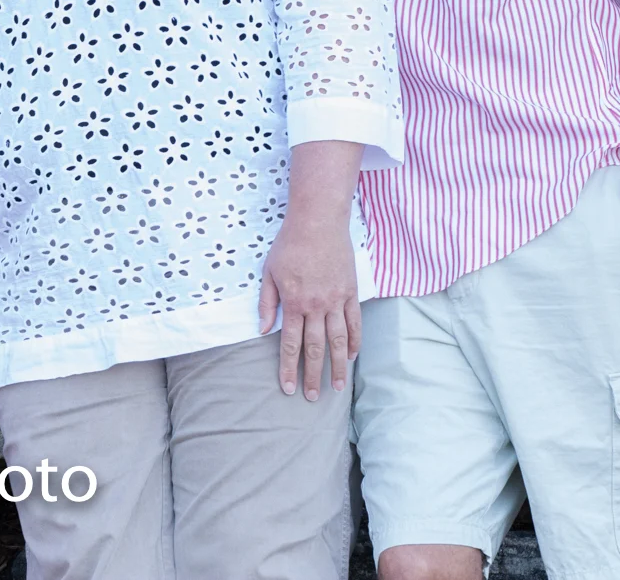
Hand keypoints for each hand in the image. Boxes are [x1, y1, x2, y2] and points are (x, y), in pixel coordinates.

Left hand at [258, 214, 359, 399]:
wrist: (318, 222)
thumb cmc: (289, 245)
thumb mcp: (269, 272)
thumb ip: (267, 303)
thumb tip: (264, 329)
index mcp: (294, 302)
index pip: (290, 343)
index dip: (289, 367)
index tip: (289, 388)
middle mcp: (317, 306)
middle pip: (316, 348)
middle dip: (314, 375)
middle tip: (313, 397)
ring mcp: (337, 300)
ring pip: (339, 341)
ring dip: (338, 366)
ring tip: (337, 387)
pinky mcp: (351, 292)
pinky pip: (355, 323)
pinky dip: (355, 342)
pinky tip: (351, 357)